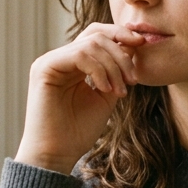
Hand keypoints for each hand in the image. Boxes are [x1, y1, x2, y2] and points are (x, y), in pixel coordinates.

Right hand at [15, 23, 145, 174]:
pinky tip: (105, 89)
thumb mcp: (107, 95)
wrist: (57, 154)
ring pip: (91, 44)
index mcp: (74, 64)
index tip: (143, 44)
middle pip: (96, 33)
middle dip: (121, 52)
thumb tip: (133, 46)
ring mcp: (50, 61)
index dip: (121, 34)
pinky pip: (78, 55)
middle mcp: (61, 58)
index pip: (97, 35)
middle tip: (133, 78)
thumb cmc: (79, 130)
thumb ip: (116, 71)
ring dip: (113, 66)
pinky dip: (99, 70)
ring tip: (121, 91)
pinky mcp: (44, 68)